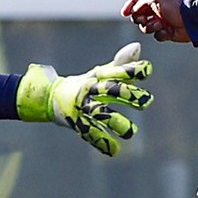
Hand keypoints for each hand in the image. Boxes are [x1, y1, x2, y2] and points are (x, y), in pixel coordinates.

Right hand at [17, 43, 154, 156]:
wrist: (50, 97)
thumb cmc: (83, 84)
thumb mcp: (100, 73)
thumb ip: (121, 64)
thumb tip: (138, 46)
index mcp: (96, 77)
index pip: (116, 71)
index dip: (131, 70)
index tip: (147, 69)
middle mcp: (89, 90)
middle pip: (110, 90)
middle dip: (128, 95)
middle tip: (146, 102)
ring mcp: (82, 107)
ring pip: (101, 114)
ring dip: (117, 123)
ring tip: (130, 132)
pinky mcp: (77, 123)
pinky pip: (90, 134)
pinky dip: (101, 143)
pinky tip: (114, 151)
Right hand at [121, 0, 189, 43]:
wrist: (190, 23)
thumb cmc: (176, 8)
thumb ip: (142, 2)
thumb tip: (135, 10)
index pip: (138, 0)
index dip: (130, 5)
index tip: (124, 13)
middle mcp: (158, 9)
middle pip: (139, 15)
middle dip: (139, 19)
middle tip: (143, 20)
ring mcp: (161, 21)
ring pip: (145, 27)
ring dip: (150, 27)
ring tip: (159, 25)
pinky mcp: (166, 32)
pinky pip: (156, 35)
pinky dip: (160, 34)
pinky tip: (167, 31)